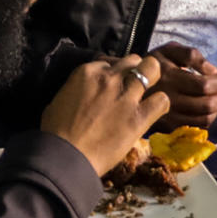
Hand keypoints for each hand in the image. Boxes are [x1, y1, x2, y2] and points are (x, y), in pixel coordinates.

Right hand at [40, 54, 170, 176]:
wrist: (64, 157)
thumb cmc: (55, 133)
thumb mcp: (60, 100)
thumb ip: (77, 89)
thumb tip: (84, 93)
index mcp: (88, 72)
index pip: (110, 61)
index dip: (115, 73)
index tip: (113, 84)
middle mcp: (110, 79)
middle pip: (134, 60)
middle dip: (135, 69)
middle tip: (133, 85)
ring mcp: (126, 96)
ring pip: (151, 70)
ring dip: (151, 80)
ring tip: (148, 92)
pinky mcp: (138, 117)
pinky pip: (161, 100)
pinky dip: (159, 104)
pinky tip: (152, 112)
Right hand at [145, 43, 216, 130]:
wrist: (126, 84)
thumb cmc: (153, 64)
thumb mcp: (169, 50)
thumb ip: (192, 55)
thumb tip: (212, 71)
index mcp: (169, 78)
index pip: (204, 85)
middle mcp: (168, 100)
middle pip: (206, 105)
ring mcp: (167, 116)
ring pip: (203, 120)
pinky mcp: (167, 127)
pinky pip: (194, 127)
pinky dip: (207, 119)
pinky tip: (207, 108)